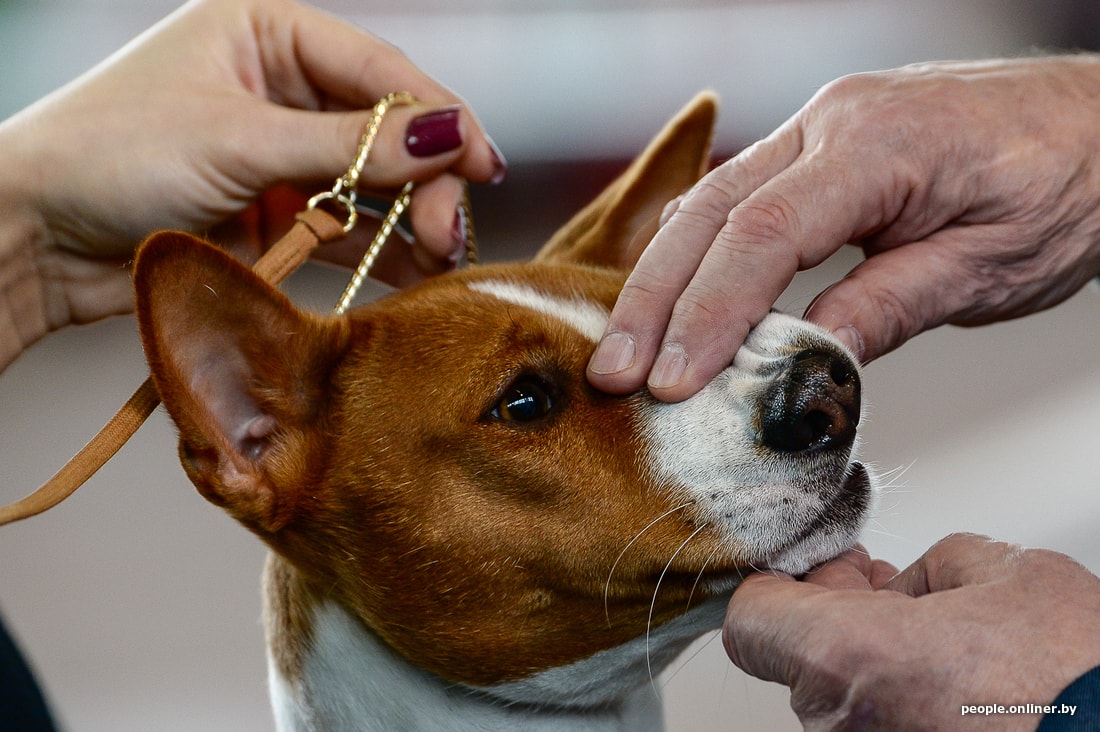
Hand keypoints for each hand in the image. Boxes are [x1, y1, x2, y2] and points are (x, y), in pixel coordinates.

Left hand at [0, 0, 503, 367]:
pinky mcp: (275, 213)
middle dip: (425, 182)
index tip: (483, 163)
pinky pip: (345, 229)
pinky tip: (412, 273)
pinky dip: (378, 252)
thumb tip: (447, 134)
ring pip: (374, 185)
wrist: (35, 238)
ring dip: (410, 222)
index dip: (437, 117)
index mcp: (267, 34)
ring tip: (441, 259)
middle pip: (386, 132)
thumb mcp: (238, 139)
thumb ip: (349, 143)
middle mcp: (281, 88)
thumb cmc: (113, 156)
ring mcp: (281, 154)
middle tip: (449, 233)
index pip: (378, 70)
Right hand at [588, 56, 1099, 401]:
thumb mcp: (988, 265)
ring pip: (710, 203)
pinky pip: (738, 199)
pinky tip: (672, 298)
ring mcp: (819, 128)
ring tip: (624, 351)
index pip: (764, 238)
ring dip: (661, 279)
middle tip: (612, 375)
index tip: (673, 386)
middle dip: (654, 300)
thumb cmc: (1069, 186)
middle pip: (711, 215)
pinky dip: (697, 254)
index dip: (709, 316)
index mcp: (877, 145)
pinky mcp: (819, 148)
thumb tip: (797, 367)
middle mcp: (830, 123)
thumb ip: (886, 308)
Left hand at [724, 534, 1099, 729]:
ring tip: (932, 629)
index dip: (777, 580)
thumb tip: (906, 588)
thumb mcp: (1003, 572)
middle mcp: (839, 721)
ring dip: (870, 653)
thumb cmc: (1075, 679)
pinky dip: (894, 694)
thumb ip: (927, 567)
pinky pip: (870, 721)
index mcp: (844, 655)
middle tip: (878, 579)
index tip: (809, 562)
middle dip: (836, 608)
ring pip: (839, 691)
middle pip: (798, 651)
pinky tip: (945, 674)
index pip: (749, 618)